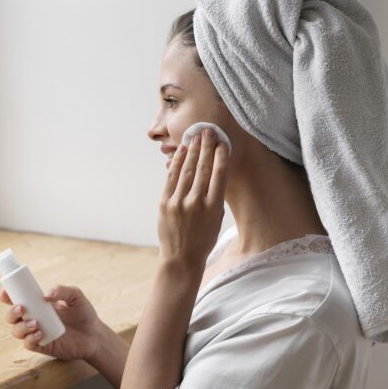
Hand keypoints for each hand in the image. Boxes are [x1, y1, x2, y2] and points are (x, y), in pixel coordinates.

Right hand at [0, 285, 104, 360]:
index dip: (7, 296)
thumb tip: (46, 294)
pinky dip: (29, 339)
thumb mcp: (75, 296)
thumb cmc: (83, 314)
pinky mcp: (42, 346)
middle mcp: (33, 318)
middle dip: (11, 312)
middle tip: (22, 308)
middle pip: (11, 316)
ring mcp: (36, 333)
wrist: (94, 335)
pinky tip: (39, 334)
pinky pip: (28, 344)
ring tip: (35, 322)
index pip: (16, 299)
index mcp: (37, 304)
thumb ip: (62, 290)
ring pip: (16, 331)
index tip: (5, 293)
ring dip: (21, 326)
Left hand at [158, 128, 228, 269]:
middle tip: (208, 131)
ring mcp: (179, 202)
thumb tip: (212, 172)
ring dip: (191, 151)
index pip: (219, 175)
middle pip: (202, 169)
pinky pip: (171, 178)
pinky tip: (181, 152)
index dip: (221, 157)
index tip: (223, 143)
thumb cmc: (203, 239)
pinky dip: (176, 163)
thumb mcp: (217, 220)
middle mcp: (196, 203)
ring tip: (195, 136)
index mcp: (214, 208)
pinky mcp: (165, 203)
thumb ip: (215, 197)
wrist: (181, 257)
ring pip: (186, 171)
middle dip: (206, 147)